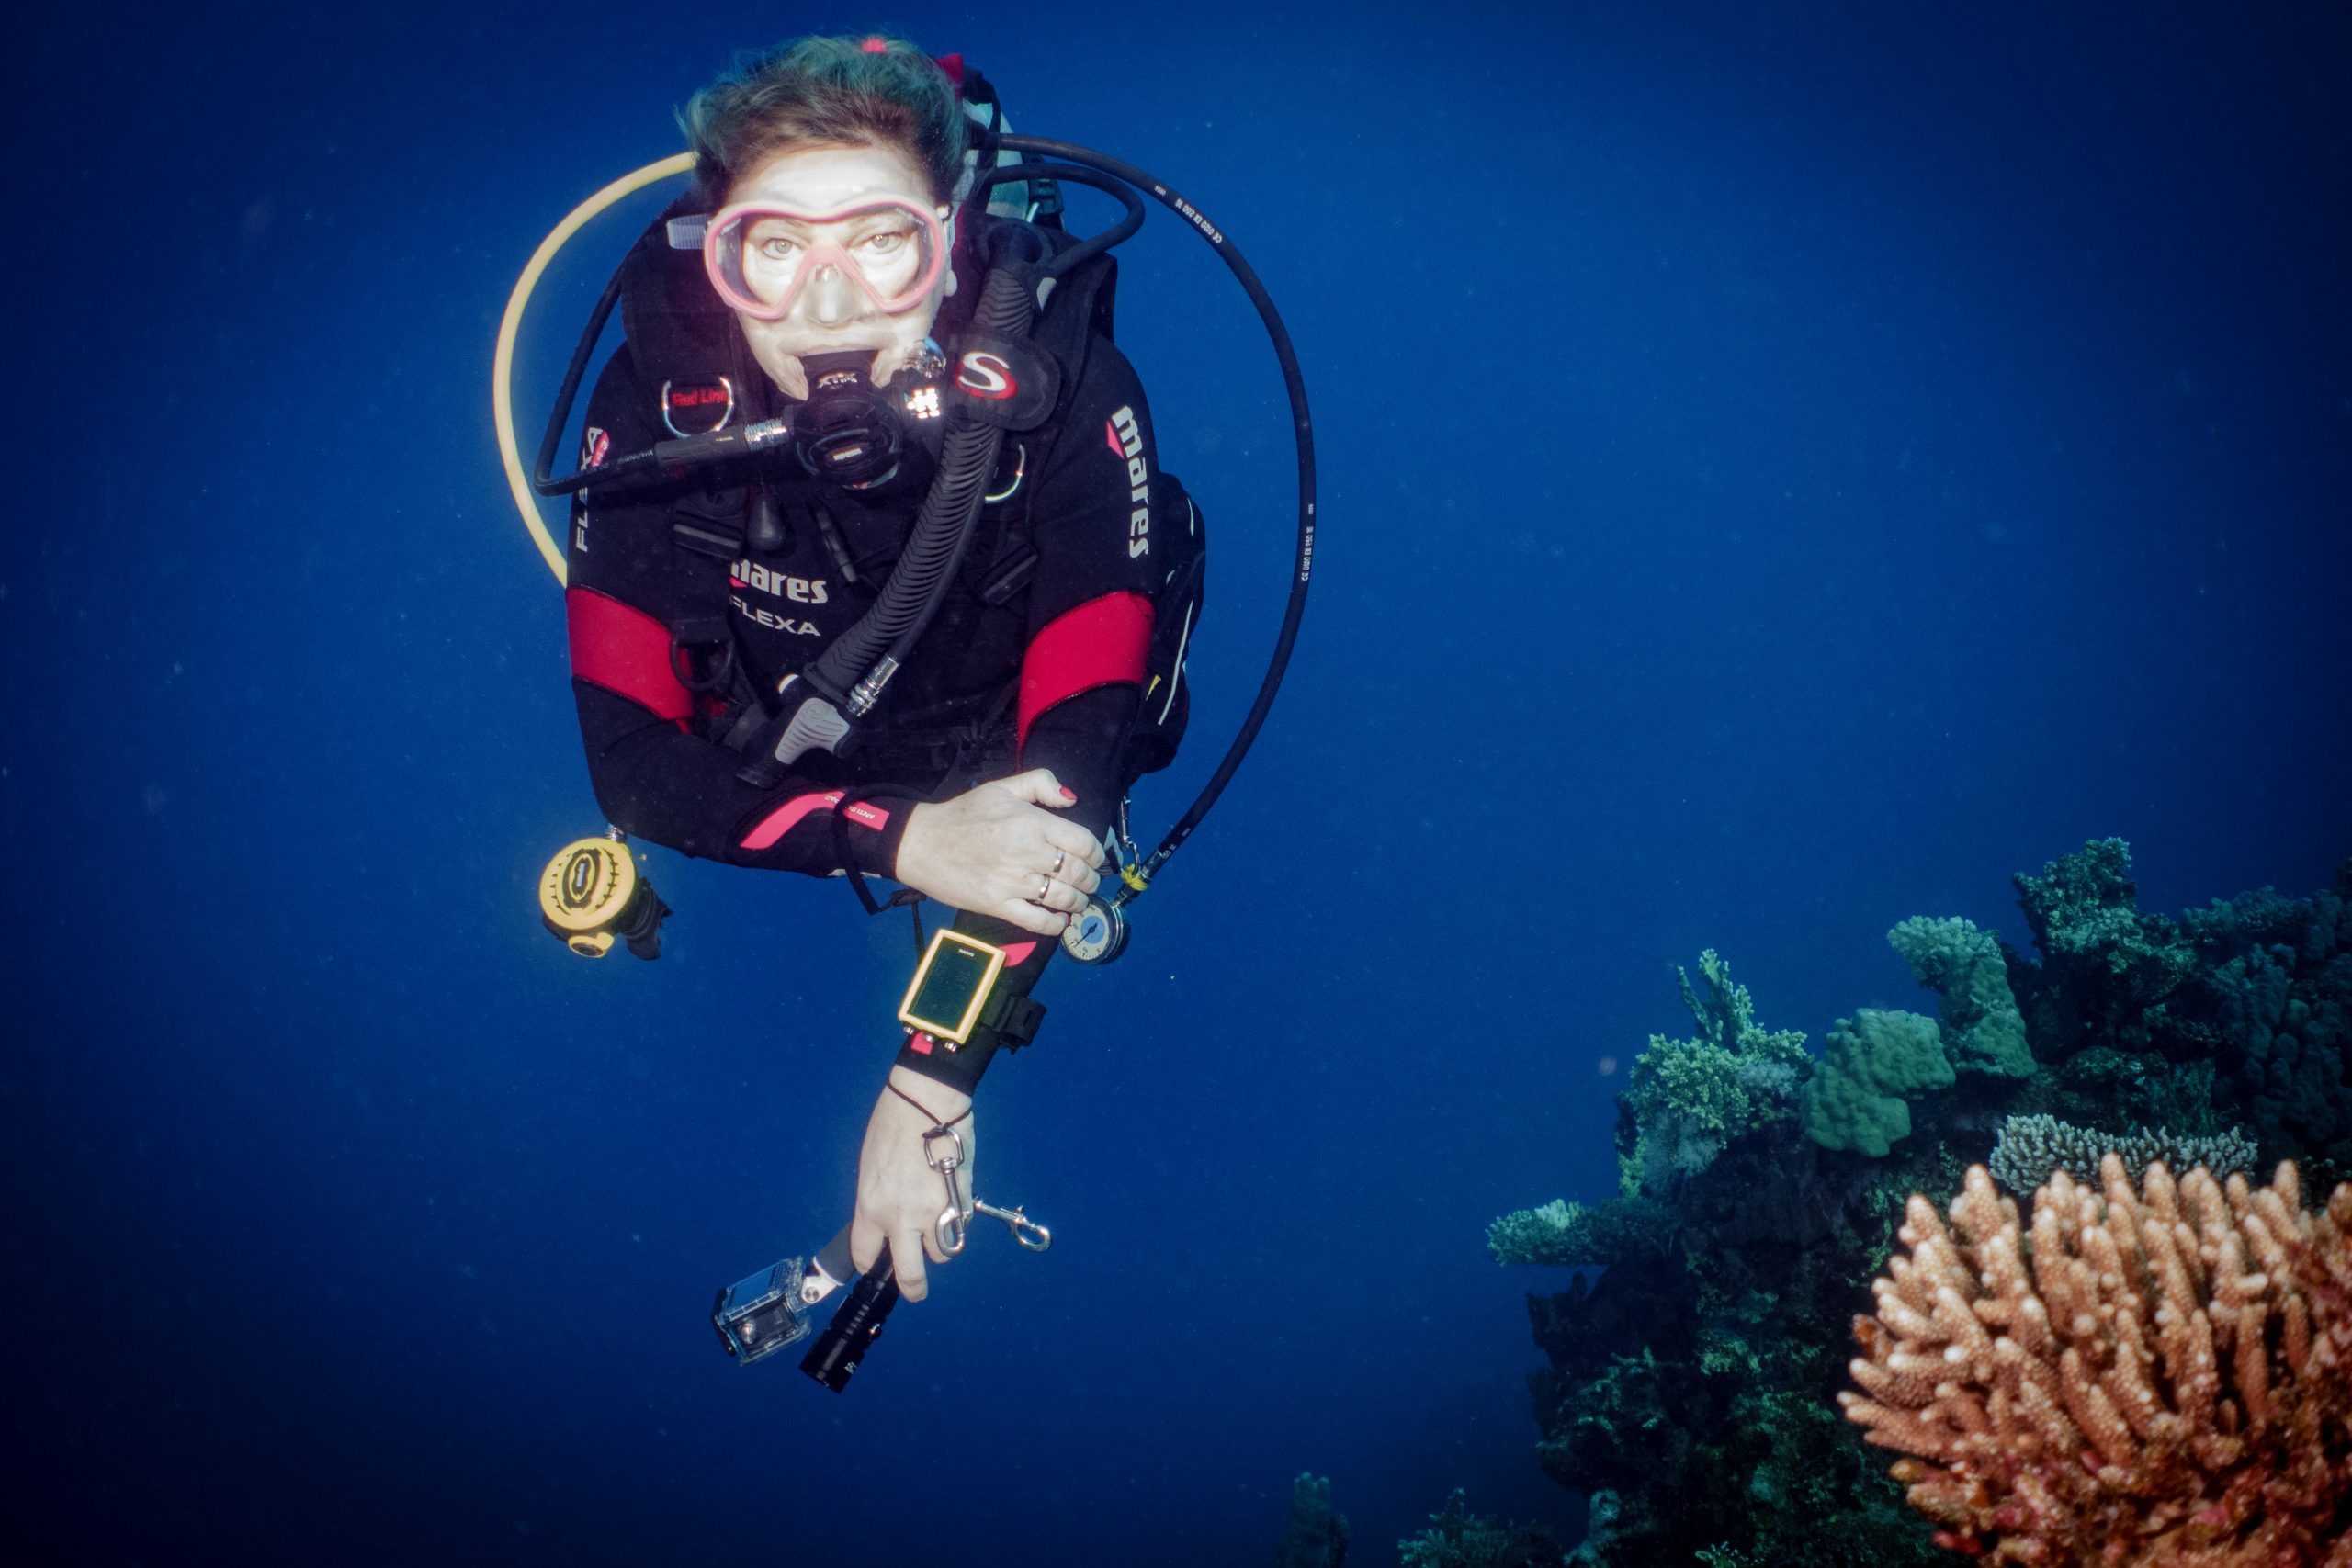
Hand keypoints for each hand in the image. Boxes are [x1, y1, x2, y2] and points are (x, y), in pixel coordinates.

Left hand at [849, 1067, 975, 1301]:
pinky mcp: (962, 1201)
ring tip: (938, 1224)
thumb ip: (879, 1201)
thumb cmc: (892, 1125)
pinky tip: (951, 1199)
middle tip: (915, 1290)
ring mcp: (936, 1213)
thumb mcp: (871, 1168)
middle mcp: (902, 1219)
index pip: (866, 1254)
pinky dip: (957, 1220)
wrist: (927, 1101)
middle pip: (911, 1274)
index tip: (877, 1263)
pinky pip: (961, 1224)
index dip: (871, 1263)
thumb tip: (890, 1219)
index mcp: (872, 1208)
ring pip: (943, 1251)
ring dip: (940, 1243)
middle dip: (913, 1288)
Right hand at [894, 768, 1105, 936]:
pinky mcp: (997, 904)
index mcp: (1031, 822)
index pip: (1083, 842)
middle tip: (1090, 882)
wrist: (921, 842)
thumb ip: (1040, 783)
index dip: (1097, 853)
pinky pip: (1037, 920)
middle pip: (1077, 872)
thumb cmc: (962, 814)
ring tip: (1079, 901)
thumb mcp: (1002, 788)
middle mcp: (1026, 852)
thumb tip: (1072, 798)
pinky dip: (1055, 924)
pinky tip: (1060, 921)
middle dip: (1090, 879)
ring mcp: (1012, 881)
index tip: (1095, 858)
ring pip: (1063, 898)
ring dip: (1078, 902)